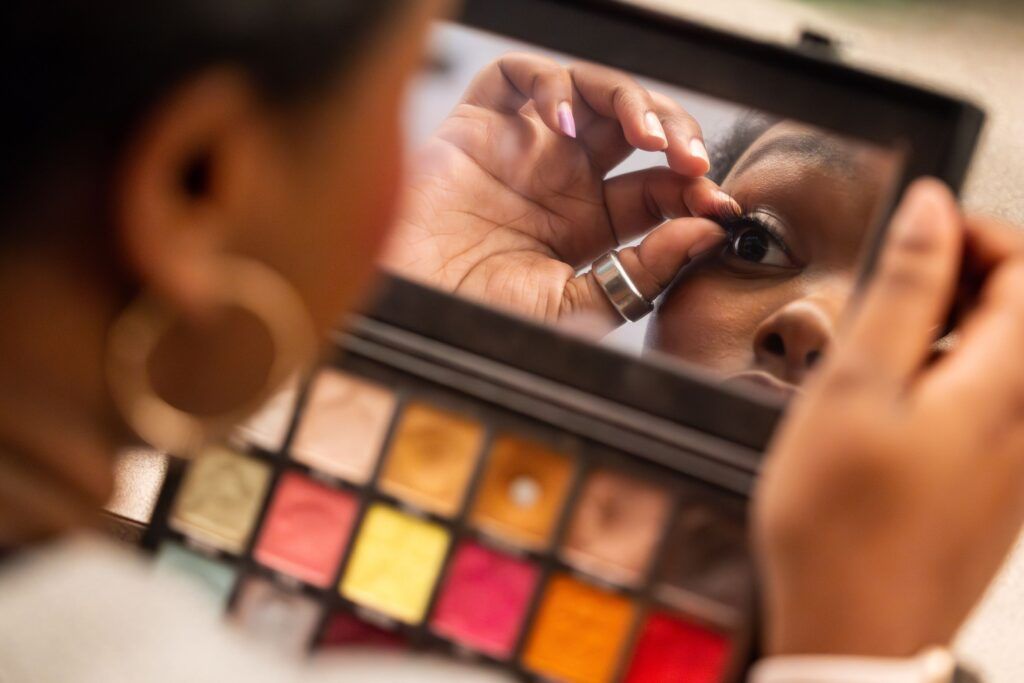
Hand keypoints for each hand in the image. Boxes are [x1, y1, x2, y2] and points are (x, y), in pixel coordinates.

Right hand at [384, 53, 735, 330]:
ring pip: (592, 93)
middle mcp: (560, 179)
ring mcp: (522, 148)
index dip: (694, 190)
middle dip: (677, 135)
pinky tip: (563, 124)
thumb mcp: (575, 307)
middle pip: (637, 130)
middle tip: (694, 161)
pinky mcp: (478, 125)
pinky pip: (519, 77)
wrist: (409, 313)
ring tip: (647, 135)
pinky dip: (550, 85)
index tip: (718, 206)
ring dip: (632, 101)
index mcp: (588, 225)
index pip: (658, 188)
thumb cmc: (479, 318)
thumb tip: (703, 232)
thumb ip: (640, 272)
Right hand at [754, 178, 1023, 655]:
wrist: (854, 633)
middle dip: (961, 277)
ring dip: (952, 328)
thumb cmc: (841, 529)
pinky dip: (951, 377)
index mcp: (1006, 387)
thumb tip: (931, 214)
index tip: (915, 235)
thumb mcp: (852, 388)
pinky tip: (893, 406)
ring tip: (880, 353)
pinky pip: (997, 401)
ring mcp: (1023, 459)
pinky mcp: (1003, 485)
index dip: (973, 232)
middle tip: (888, 294)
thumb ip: (902, 291)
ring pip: (1008, 354)